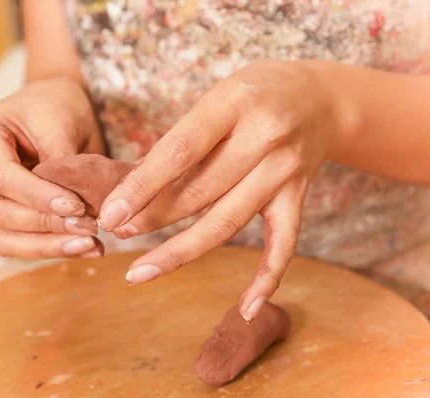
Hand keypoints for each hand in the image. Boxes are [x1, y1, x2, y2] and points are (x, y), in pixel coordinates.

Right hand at [0, 77, 105, 258]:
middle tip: (89, 228)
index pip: (1, 176)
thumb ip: (60, 164)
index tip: (76, 207)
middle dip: (46, 225)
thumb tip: (71, 210)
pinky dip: (48, 249)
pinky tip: (83, 247)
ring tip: (90, 245)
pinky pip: (15, 242)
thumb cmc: (57, 106)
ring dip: (47, 246)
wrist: (57, 107)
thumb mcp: (61, 122)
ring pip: (2, 236)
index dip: (37, 196)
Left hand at [98, 61, 346, 320]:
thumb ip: (181, 140)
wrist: (320, 98)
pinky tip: (246, 310)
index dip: (141, 187)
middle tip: (117, 233)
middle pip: (199, 192)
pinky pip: (285, 243)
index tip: (109, 214)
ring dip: (181, 252)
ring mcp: (285, 171)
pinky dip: (266, 278)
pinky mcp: (298, 196)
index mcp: (233, 104)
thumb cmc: (253, 94)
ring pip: (228, 222)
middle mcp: (264, 137)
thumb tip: (133, 189)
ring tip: (141, 271)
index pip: (179, 152)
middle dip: (152, 218)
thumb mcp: (216, 98)